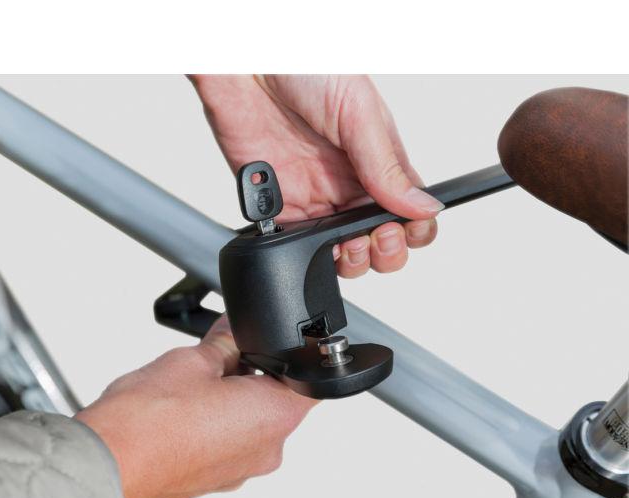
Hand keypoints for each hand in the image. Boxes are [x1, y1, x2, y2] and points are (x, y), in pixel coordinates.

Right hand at [75, 317, 316, 497]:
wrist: (106, 466)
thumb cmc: (147, 421)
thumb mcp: (194, 360)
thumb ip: (227, 339)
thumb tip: (238, 325)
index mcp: (275, 416)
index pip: (309, 378)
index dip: (291, 354)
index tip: (269, 341)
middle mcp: (268, 449)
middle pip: (277, 398)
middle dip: (253, 372)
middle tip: (220, 355)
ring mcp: (242, 469)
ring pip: (251, 420)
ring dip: (232, 398)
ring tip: (193, 386)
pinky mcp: (218, 478)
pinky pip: (231, 441)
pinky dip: (217, 422)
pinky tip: (185, 409)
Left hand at [191, 75, 442, 277]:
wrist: (245, 65)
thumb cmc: (304, 70)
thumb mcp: (359, 113)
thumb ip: (387, 167)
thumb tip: (423, 206)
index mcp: (377, 162)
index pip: (409, 210)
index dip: (414, 229)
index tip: (408, 230)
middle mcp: (349, 186)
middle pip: (380, 239)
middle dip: (387, 251)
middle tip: (379, 237)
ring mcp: (316, 200)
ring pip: (343, 251)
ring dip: (354, 260)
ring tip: (351, 245)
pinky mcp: (280, 209)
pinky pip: (299, 245)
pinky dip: (309, 253)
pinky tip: (315, 240)